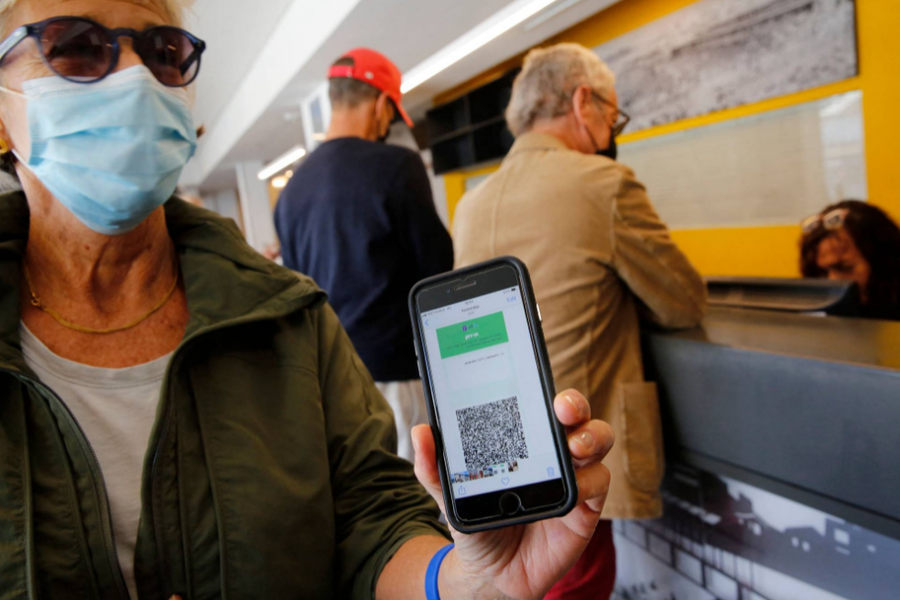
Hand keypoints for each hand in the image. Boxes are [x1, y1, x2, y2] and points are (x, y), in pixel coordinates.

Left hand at [411, 389, 613, 599]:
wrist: (490, 572)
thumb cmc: (479, 521)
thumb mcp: (451, 494)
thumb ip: (434, 467)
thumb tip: (420, 433)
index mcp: (524, 438)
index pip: (538, 402)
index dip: (542, 386)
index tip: (535, 380)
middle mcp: (553, 450)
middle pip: (576, 415)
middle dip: (573, 404)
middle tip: (562, 409)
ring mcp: (572, 476)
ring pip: (597, 441)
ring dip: (591, 436)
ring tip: (574, 446)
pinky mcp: (585, 506)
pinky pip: (599, 483)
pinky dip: (589, 481)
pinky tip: (573, 488)